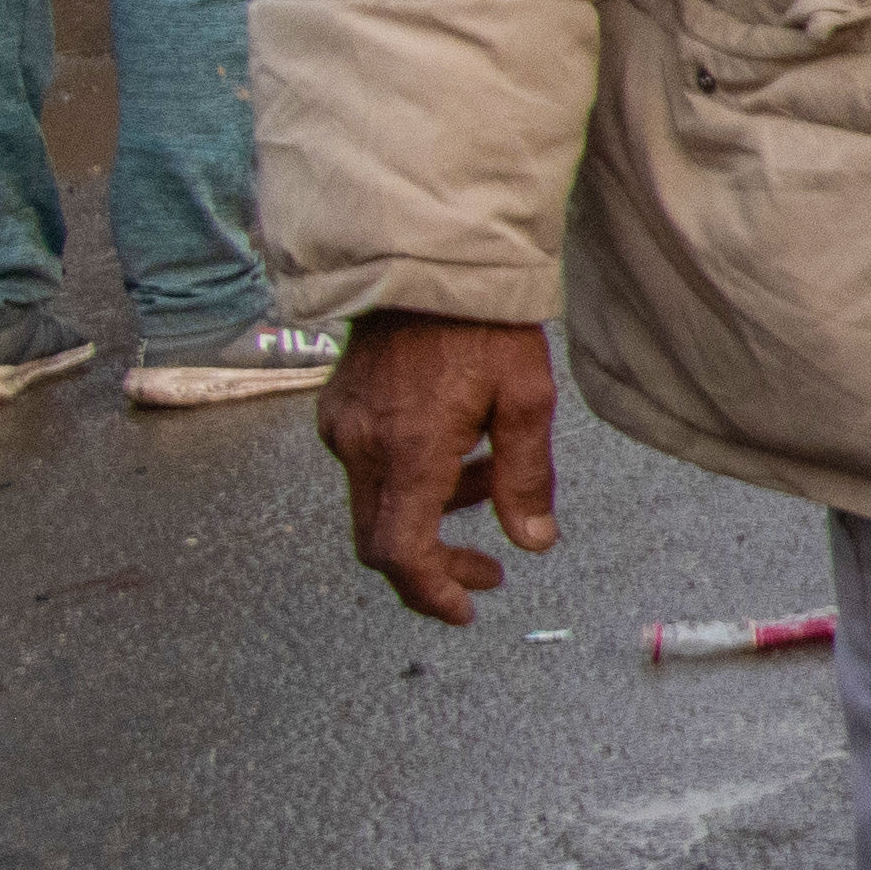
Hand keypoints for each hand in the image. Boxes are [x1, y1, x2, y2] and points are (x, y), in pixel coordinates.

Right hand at [326, 311, 565, 626]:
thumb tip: (533, 542)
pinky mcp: (338, 411)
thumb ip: (526, 477)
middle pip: (382, 541)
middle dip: (435, 565)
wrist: (426, 260)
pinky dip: (413, 481)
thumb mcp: (527, 399)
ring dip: (432, 517)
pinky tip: (458, 453)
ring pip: (378, 506)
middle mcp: (361, 446)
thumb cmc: (483, 324)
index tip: (465, 609)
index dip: (431, 592)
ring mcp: (342, 428)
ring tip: (489, 488)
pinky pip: (370, 469)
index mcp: (409, 451)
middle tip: (487, 572)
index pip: (401, 552)